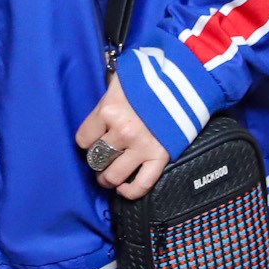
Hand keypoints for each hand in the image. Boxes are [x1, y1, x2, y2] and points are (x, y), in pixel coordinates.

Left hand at [75, 74, 172, 199]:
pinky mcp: (160, 156)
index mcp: (108, 110)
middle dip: (95, 163)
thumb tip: (99, 106)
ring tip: (107, 177)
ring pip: (113, 176)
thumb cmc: (151, 77)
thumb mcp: (121, 79)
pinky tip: (124, 189)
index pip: (83, 139)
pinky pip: (142, 184)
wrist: (186, 81)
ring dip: (107, 180)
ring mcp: (141, 146)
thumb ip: (107, 96)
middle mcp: (122, 131)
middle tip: (99, 161)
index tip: (92, 141)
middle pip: (96, 159)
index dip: (87, 141)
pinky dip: (131, 192)